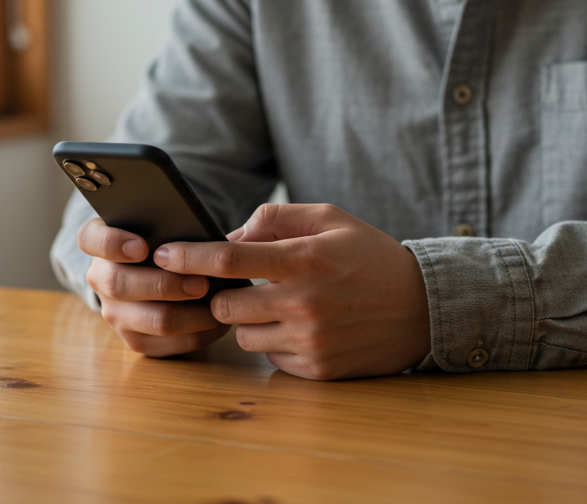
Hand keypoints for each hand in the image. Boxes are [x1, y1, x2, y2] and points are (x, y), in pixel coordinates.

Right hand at [77, 217, 230, 356]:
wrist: (156, 274)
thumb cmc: (164, 241)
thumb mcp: (160, 224)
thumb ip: (169, 222)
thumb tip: (205, 235)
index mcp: (99, 242)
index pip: (90, 239)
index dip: (112, 244)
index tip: (141, 247)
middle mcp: (100, 278)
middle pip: (121, 285)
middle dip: (165, 285)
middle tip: (201, 282)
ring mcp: (114, 313)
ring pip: (152, 320)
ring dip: (191, 314)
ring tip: (219, 303)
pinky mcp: (135, 340)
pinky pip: (169, 344)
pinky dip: (199, 333)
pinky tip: (219, 321)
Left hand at [153, 203, 430, 379]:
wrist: (423, 307)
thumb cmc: (370, 255)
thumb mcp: (329, 219)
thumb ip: (275, 218)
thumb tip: (229, 236)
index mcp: (303, 260)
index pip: (228, 259)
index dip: (188, 256)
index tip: (162, 254)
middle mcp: (303, 303)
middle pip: (226, 305)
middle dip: (222, 294)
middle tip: (242, 284)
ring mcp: (310, 340)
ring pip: (245, 335)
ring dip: (250, 321)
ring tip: (281, 304)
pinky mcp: (318, 368)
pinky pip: (272, 358)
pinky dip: (276, 342)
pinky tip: (303, 326)